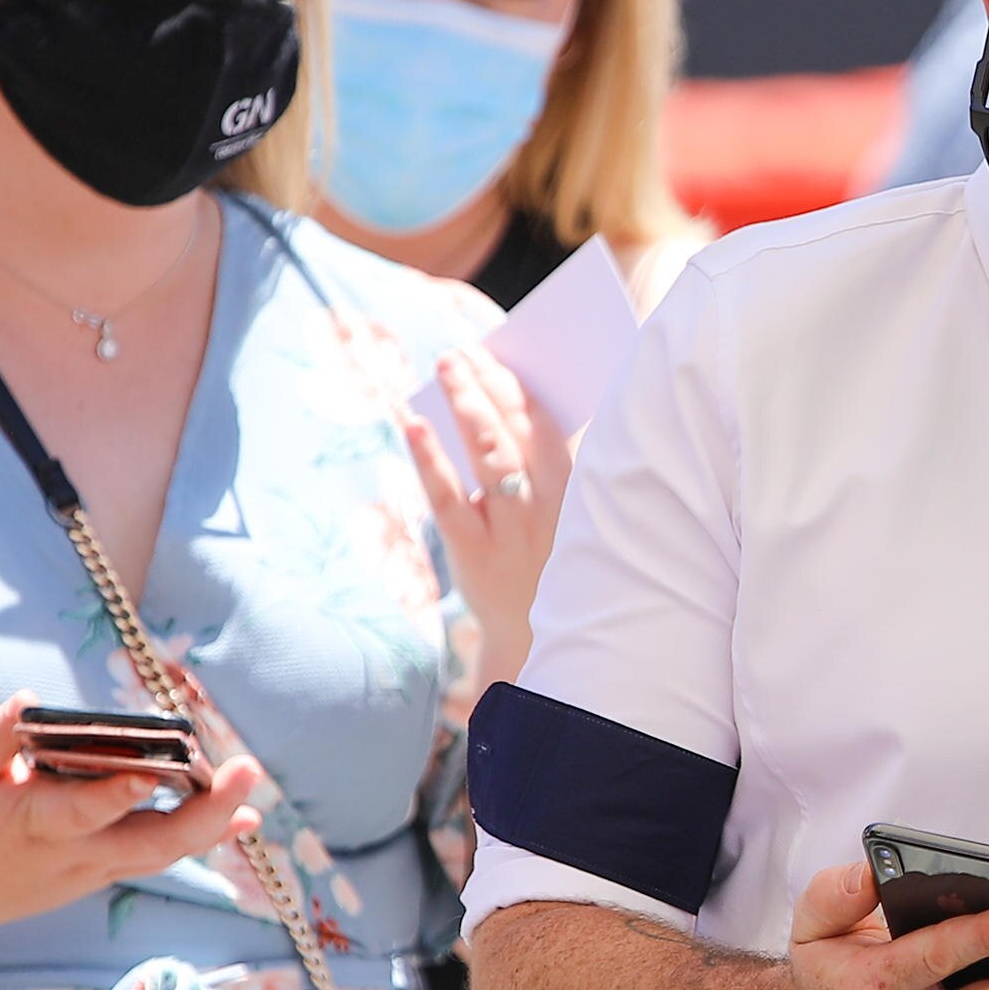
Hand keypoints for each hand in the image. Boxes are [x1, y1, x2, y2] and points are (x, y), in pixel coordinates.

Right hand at [0, 694, 265, 934]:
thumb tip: (29, 699)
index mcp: (32, 822)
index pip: (82, 812)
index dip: (117, 796)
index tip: (151, 773)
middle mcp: (73, 854)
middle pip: (150, 843)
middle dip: (205, 813)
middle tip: (245, 771)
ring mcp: (94, 870)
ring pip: (164, 855)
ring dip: (215, 824)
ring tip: (249, 783)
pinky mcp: (105, 874)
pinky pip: (160, 858)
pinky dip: (202, 839)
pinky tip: (242, 817)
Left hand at [406, 348, 574, 692]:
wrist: (537, 638)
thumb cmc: (548, 560)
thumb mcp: (560, 513)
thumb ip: (543, 463)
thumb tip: (503, 398)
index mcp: (575, 493)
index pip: (548, 425)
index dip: (519, 385)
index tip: (495, 351)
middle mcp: (548, 508)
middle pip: (516, 432)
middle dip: (489, 384)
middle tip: (461, 352)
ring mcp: (511, 532)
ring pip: (487, 455)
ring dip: (466, 404)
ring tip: (446, 368)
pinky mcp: (474, 555)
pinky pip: (448, 498)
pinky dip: (429, 458)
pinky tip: (412, 423)